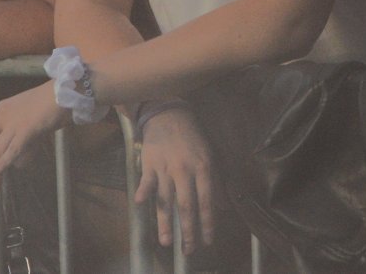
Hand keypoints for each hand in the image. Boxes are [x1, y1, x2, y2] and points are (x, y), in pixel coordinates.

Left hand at [0, 82, 67, 188]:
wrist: (67, 91)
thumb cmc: (52, 104)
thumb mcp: (29, 119)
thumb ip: (21, 138)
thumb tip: (17, 162)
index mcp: (1, 110)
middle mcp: (3, 115)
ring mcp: (13, 122)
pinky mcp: (25, 129)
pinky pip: (11, 150)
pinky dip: (3, 163)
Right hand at [134, 107, 214, 252]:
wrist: (170, 114)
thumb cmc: (192, 137)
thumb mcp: (210, 156)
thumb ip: (215, 181)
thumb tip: (224, 206)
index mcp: (203, 168)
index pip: (207, 201)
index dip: (208, 223)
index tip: (208, 241)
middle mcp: (185, 170)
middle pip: (186, 205)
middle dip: (188, 230)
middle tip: (189, 250)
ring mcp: (166, 168)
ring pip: (166, 200)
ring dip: (165, 222)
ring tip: (166, 242)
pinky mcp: (150, 164)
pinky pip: (147, 180)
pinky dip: (143, 191)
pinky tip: (141, 203)